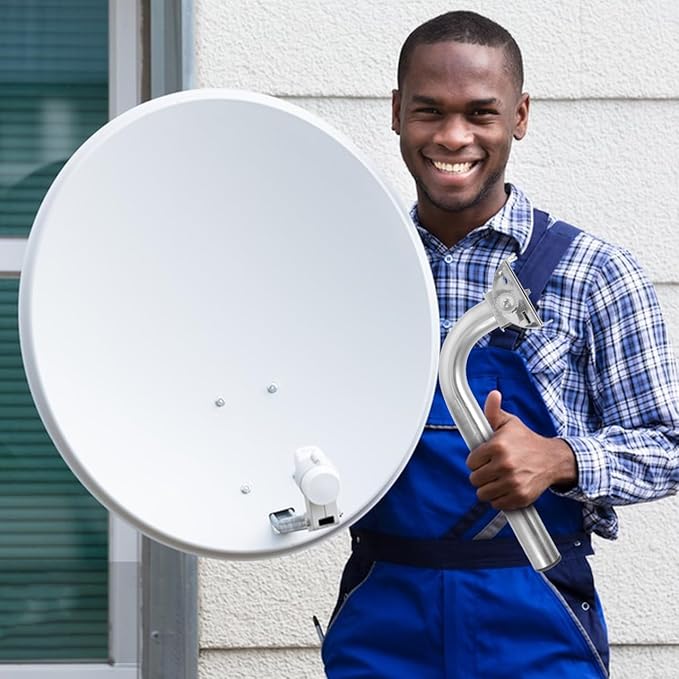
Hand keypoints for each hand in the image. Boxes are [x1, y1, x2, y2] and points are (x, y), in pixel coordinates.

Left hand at [466, 390, 577, 510]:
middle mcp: (504, 465)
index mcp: (498, 446)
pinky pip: (496, 504)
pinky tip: (505, 487)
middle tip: (490, 468)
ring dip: (487, 487)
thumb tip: (492, 396)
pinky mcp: (520, 496)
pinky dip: (498, 498)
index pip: (471, 462)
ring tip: (496, 478)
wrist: (553, 459)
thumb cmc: (527, 441)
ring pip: (483, 493)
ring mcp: (512, 482)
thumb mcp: (510, 423)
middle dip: (481, 474)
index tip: (483, 458)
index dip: (476, 460)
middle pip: (475, 479)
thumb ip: (494, 411)